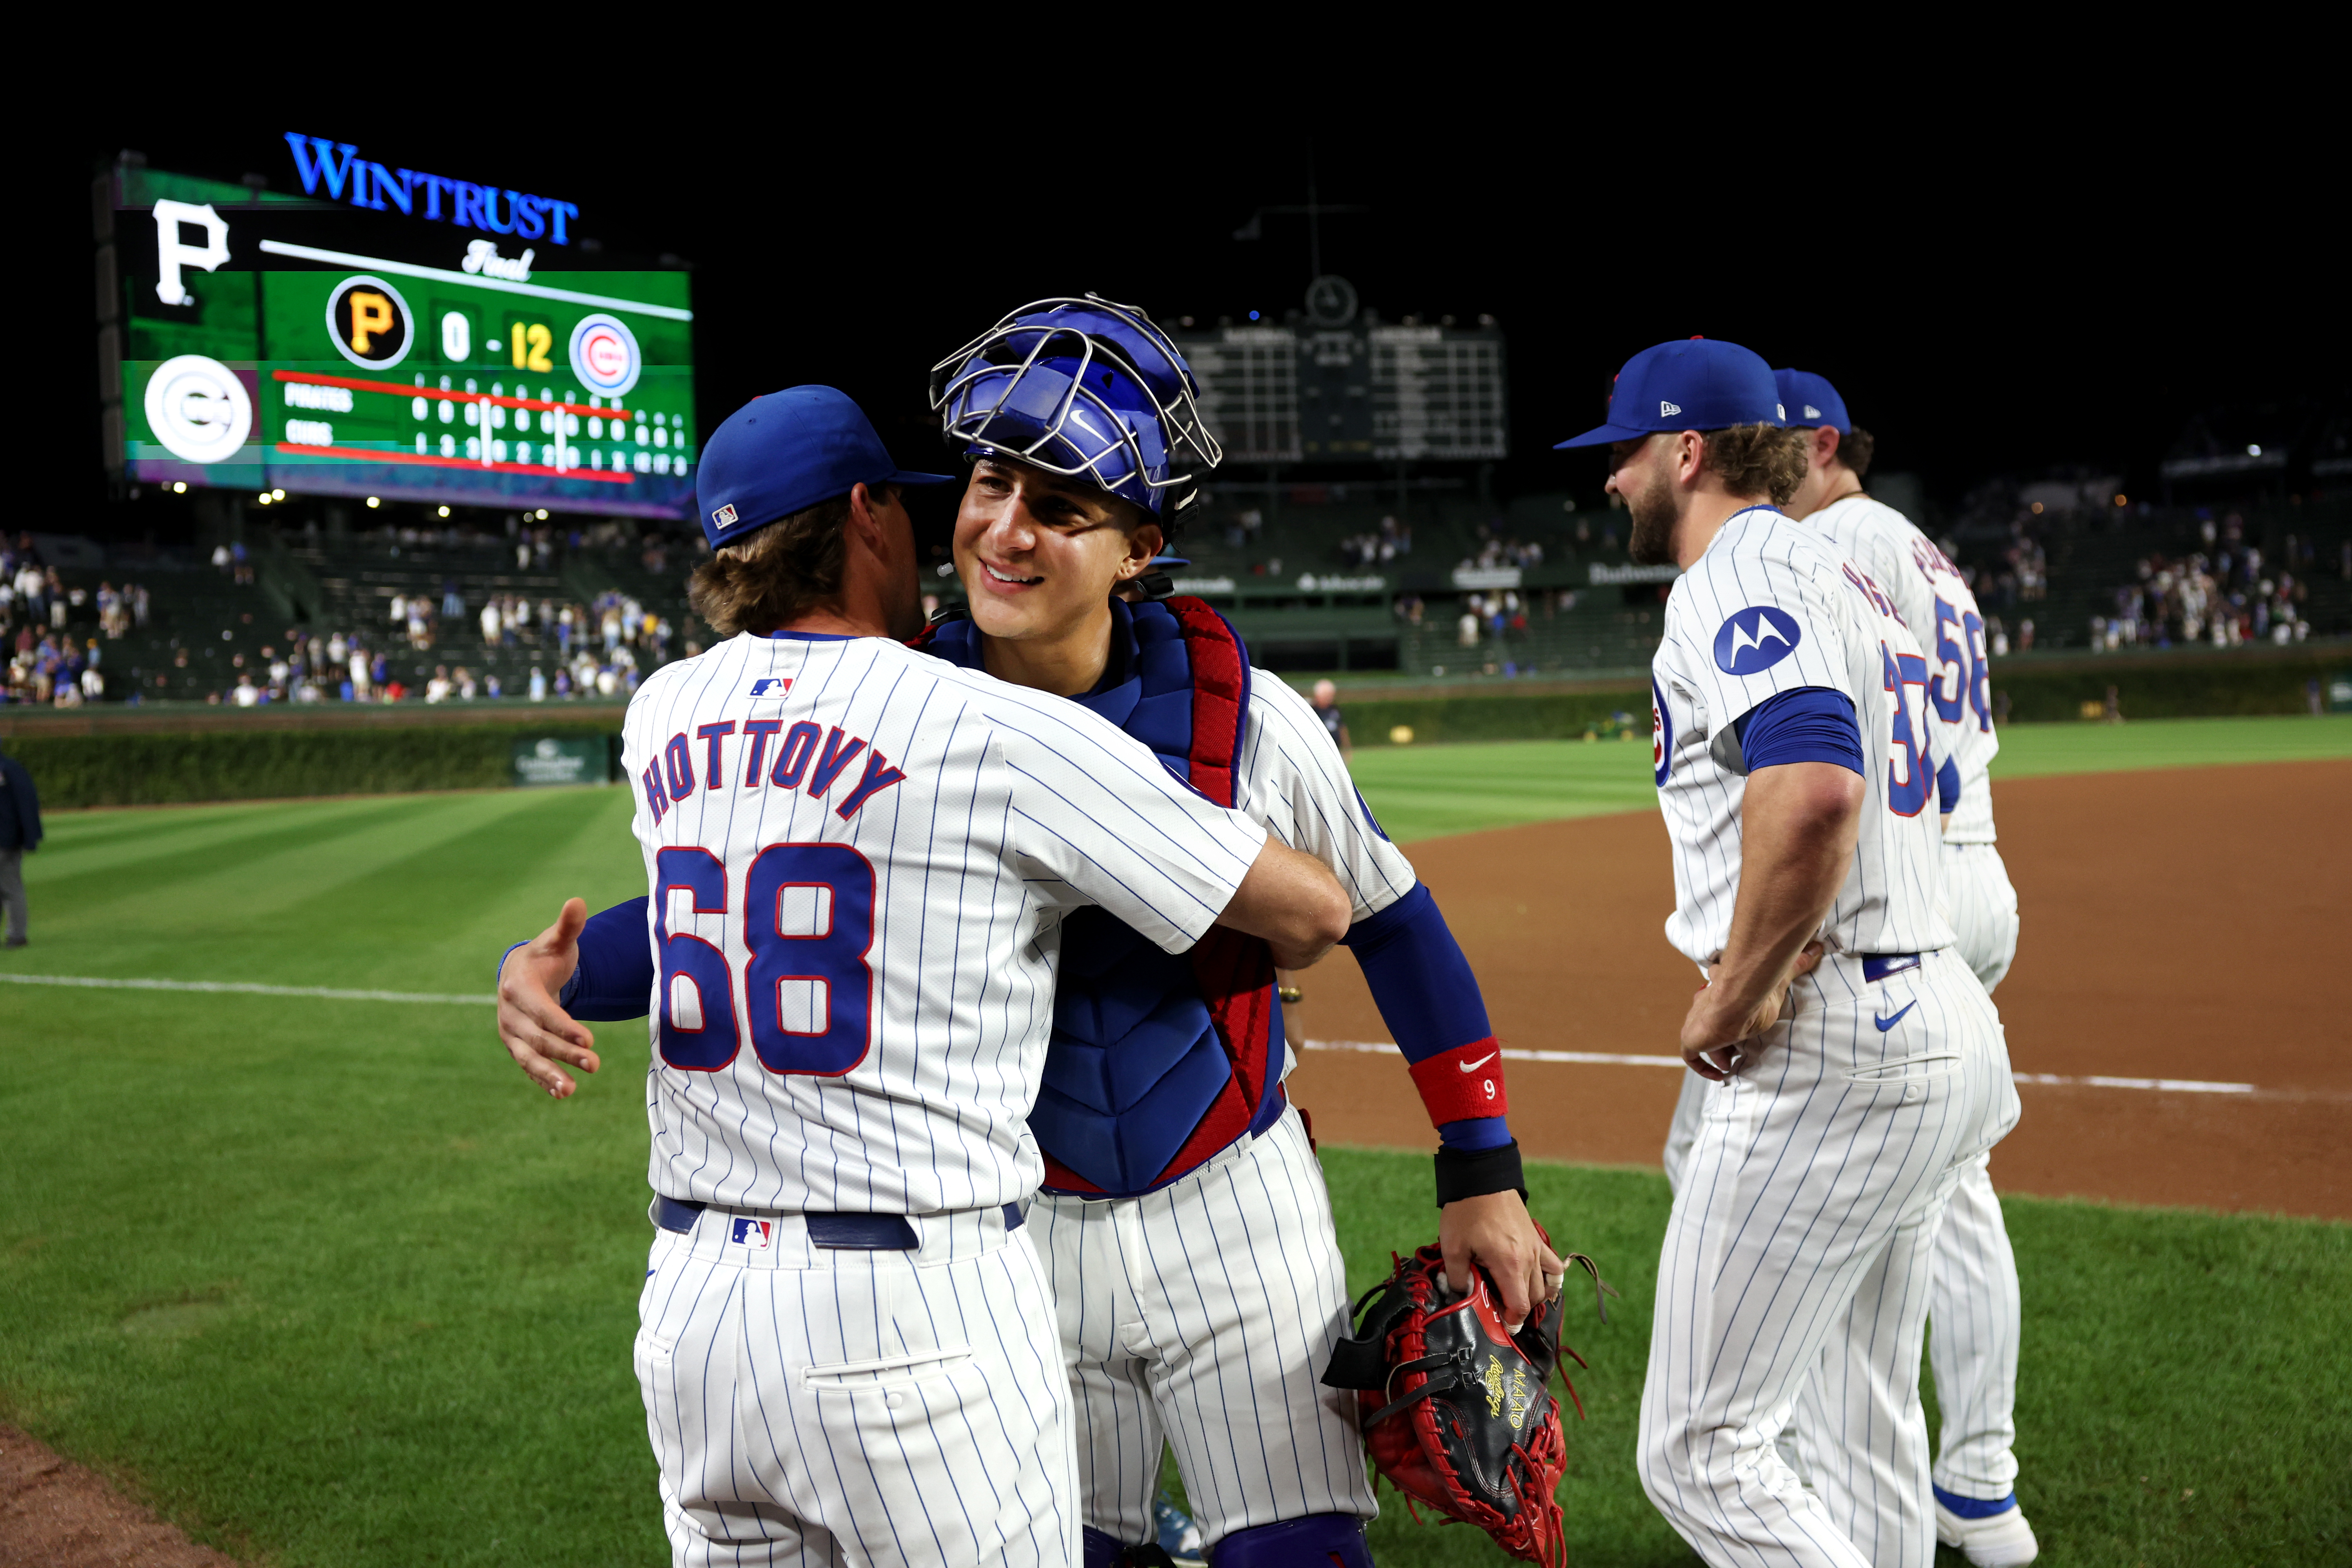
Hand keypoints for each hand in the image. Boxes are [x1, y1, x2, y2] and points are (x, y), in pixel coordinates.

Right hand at [497, 897, 597, 1097]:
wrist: (521, 972)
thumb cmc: (545, 956)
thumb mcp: (556, 941)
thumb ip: (568, 926)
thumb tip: (578, 902)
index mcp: (518, 988)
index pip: (543, 1012)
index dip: (565, 1027)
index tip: (589, 1040)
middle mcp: (509, 1014)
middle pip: (539, 1038)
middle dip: (565, 1053)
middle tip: (596, 1063)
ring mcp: (511, 1034)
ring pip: (529, 1058)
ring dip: (549, 1074)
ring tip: (571, 1091)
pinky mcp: (517, 1047)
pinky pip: (529, 1066)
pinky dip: (543, 1080)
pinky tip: (562, 1093)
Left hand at [1439, 1188, 1562, 1329]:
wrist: (1482, 1178)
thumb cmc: (1466, 1212)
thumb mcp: (1452, 1247)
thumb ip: (1458, 1278)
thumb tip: (1463, 1296)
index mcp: (1509, 1265)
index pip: (1521, 1306)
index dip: (1512, 1321)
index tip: (1502, 1325)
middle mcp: (1529, 1259)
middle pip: (1534, 1298)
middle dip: (1519, 1310)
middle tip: (1500, 1310)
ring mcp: (1536, 1248)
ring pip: (1546, 1284)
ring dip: (1534, 1296)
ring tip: (1516, 1297)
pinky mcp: (1536, 1238)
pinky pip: (1553, 1265)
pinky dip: (1551, 1278)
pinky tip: (1540, 1282)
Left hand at [1679, 940, 1824, 1081]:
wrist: (1737, 998)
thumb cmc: (1756, 989)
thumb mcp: (1779, 980)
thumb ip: (1797, 965)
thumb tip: (1818, 948)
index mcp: (1721, 990)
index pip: (1717, 999)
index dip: (1725, 1010)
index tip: (1739, 1024)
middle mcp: (1705, 1004)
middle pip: (1708, 1019)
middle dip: (1721, 1034)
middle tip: (1737, 1046)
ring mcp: (1696, 1021)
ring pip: (1701, 1038)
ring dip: (1716, 1051)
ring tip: (1731, 1063)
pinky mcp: (1691, 1039)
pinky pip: (1691, 1057)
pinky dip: (1703, 1067)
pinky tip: (1719, 1075)